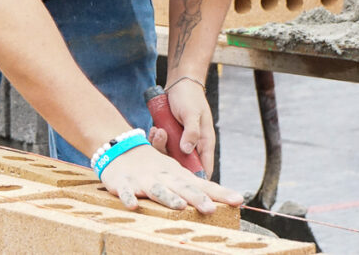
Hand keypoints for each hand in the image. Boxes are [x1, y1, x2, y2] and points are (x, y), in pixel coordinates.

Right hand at [99, 143, 241, 213]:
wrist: (120, 149)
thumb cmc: (153, 167)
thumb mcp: (174, 173)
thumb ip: (192, 186)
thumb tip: (216, 200)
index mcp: (177, 175)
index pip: (203, 185)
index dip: (220, 193)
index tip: (238, 200)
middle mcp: (164, 177)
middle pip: (182, 187)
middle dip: (197, 198)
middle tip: (210, 209)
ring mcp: (143, 179)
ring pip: (157, 190)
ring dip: (168, 198)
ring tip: (179, 207)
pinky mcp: (123, 183)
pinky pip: (125, 191)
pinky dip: (128, 198)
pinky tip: (133, 205)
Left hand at [148, 77, 214, 174]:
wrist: (179, 83)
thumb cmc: (189, 97)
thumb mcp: (191, 113)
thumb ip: (191, 132)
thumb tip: (187, 151)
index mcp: (204, 142)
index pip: (204, 167)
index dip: (196, 179)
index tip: (182, 183)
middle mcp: (192, 144)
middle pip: (182, 164)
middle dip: (169, 157)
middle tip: (163, 139)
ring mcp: (180, 140)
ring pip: (168, 154)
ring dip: (160, 144)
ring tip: (158, 130)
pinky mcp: (169, 135)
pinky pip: (160, 144)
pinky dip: (155, 138)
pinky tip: (154, 128)